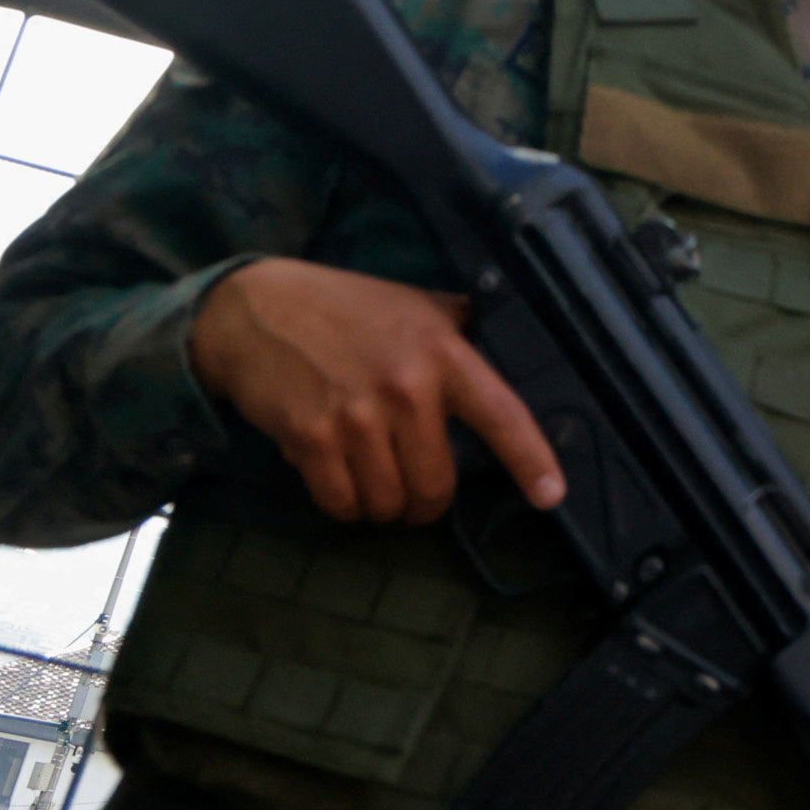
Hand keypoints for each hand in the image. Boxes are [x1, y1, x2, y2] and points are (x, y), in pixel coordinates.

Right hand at [189, 259, 565, 525]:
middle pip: (436, 485)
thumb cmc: (345, 307)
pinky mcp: (310, 438)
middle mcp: (407, 387)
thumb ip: (460, 330)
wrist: (257, 310)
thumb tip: (507, 342)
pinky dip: (344, 504)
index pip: (501, 415)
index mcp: (443, 353)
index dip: (530, 461)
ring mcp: (357, 416)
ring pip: (388, 502)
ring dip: (381, 505)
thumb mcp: (415, 305)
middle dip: (426, 502)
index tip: (552, 496)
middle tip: (414, 490)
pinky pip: (341, 503)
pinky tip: (339, 479)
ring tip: (372, 477)